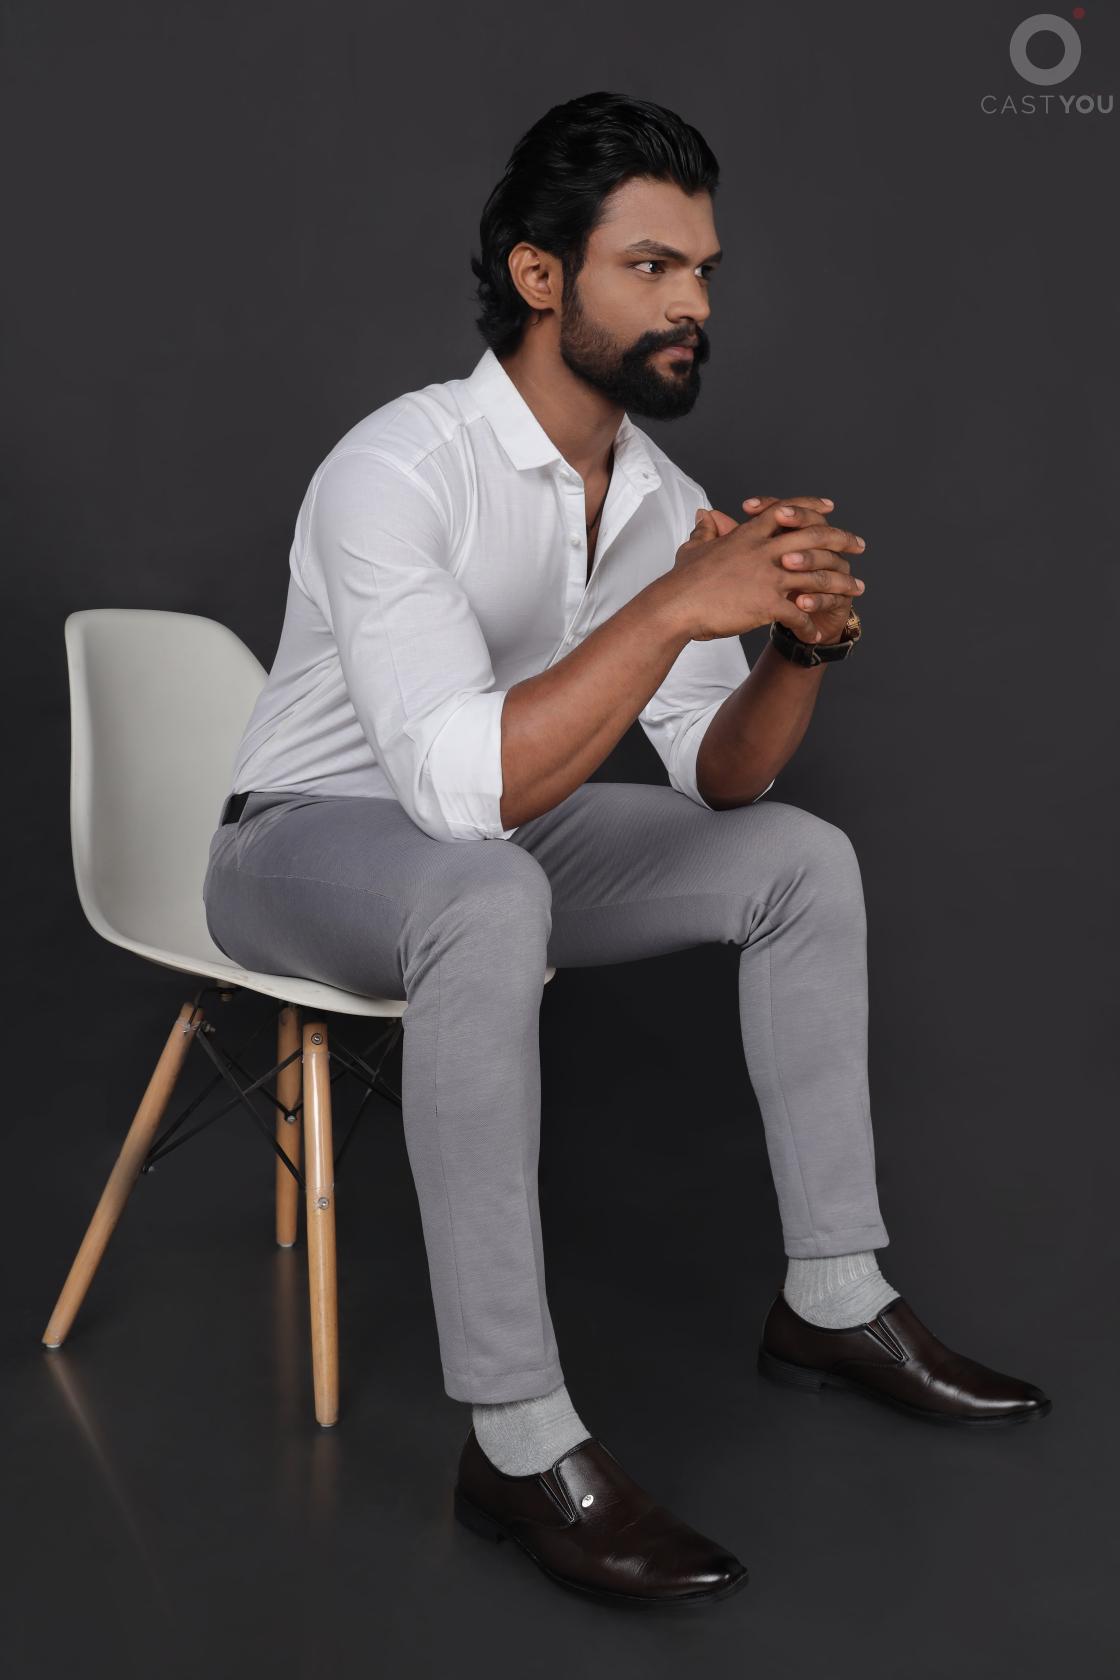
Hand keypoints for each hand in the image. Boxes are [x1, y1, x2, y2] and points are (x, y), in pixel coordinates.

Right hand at [672, 495, 864, 641]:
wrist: (675, 605)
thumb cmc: (682, 580)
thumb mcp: (694, 548)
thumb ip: (705, 531)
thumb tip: (705, 515)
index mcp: (749, 535)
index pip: (787, 511)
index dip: (810, 507)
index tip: (830, 508)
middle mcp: (764, 551)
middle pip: (814, 537)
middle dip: (842, 539)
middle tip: (859, 545)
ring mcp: (768, 577)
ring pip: (817, 576)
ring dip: (840, 585)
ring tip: (856, 592)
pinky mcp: (767, 604)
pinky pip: (799, 613)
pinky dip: (810, 624)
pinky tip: (815, 634)